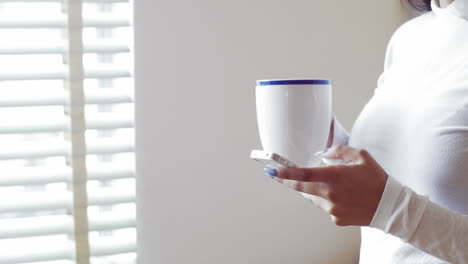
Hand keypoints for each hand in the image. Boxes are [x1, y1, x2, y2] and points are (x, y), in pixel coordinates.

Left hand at [266, 145, 387, 225]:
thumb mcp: (361, 156)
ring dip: (313, 191)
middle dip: (288, 182)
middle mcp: (330, 194)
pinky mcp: (336, 219)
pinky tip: (342, 197)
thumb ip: (339, 151)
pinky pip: (325, 207)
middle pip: (301, 189)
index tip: (272, 171)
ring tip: (329, 185)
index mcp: (334, 176)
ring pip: (313, 198)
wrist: (391, 206)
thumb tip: (324, 153)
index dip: (285, 173)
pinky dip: (327, 201)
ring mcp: (332, 209)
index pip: (303, 175)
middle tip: (278, 176)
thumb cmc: (377, 180)